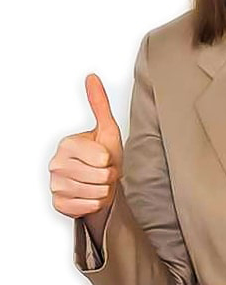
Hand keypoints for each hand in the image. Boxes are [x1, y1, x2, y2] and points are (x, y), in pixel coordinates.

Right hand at [49, 73, 122, 218]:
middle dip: (109, 176)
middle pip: (100, 176)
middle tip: (104, 171)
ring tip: (98, 182)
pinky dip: (94, 203)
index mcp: (67, 144)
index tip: (105, 157)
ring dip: (103, 190)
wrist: (101, 183)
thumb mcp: (107, 129)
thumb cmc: (105, 157)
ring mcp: (55, 185)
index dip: (110, 160)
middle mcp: (56, 164)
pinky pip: (86, 206)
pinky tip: (90, 195)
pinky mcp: (58, 203)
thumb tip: (92, 77)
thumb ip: (99, 103)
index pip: (101, 158)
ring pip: (96, 192)